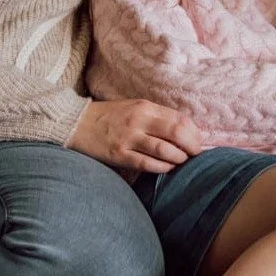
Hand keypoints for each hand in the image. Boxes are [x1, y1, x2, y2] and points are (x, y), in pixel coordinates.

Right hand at [68, 99, 204, 173]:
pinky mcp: (119, 155)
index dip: (194, 133)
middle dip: (192, 146)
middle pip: (176, 133)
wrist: (77, 123)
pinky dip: (162, 168)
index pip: (180, 119)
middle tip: (195, 154)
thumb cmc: (110, 116)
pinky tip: (167, 168)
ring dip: (179, 158)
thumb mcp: (135, 108)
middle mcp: (138, 120)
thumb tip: (186, 130)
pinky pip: (147, 164)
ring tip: (182, 162)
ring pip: (164, 150)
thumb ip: (158, 117)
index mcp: (145, 107)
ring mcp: (128, 138)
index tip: (198, 142)